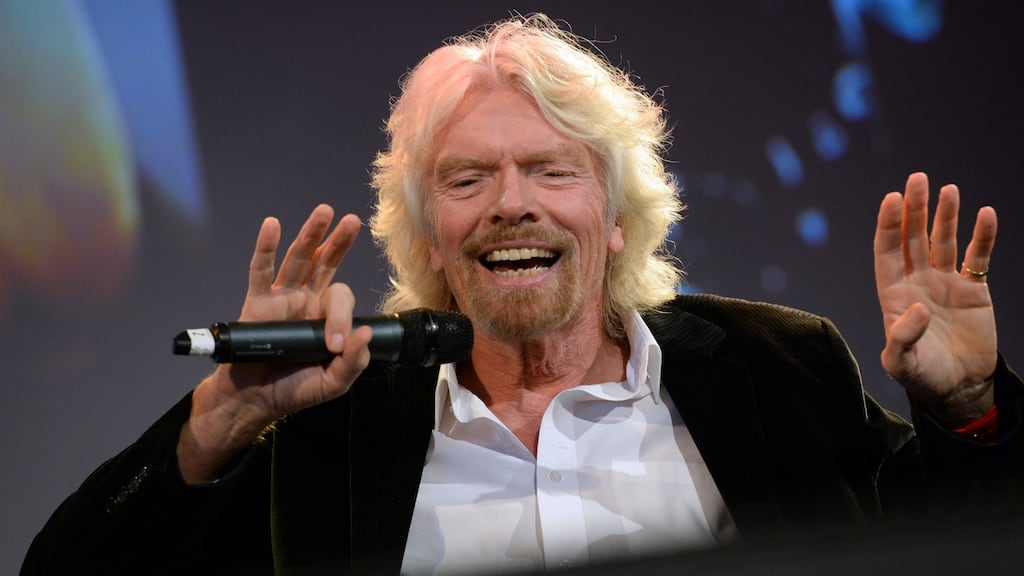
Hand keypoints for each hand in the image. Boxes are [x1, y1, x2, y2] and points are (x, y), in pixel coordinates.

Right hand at [178, 205, 372, 481]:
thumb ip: (352, 362)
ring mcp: (282, 298)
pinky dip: (265, 247)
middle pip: (326, 263)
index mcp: (328, 316)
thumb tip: (364, 333)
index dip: (342, 316)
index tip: (334, 343)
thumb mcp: (332, 383)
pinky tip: (272, 225)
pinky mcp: (257, 302)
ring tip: (325, 212)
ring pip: (298, 259)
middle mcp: (307, 300)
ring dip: (311, 234)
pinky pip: (260, 270)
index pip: (342, 299)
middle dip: (340, 242)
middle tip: (353, 221)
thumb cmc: (294, 389)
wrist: (254, 401)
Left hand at [874, 172, 997, 426]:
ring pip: (943, 240)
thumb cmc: (923, 377)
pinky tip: (985, 214)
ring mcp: (945, 282)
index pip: (887, 250)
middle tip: (917, 178)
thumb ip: (902, 337)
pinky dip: (982, 236)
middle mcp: (917, 281)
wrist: (959, 388)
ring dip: (945, 215)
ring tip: (948, 190)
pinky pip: (977, 256)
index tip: (891, 198)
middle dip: (914, 208)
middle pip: (913, 237)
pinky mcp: (974, 289)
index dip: (888, 224)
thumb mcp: (902, 363)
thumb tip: (917, 307)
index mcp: (893, 293)